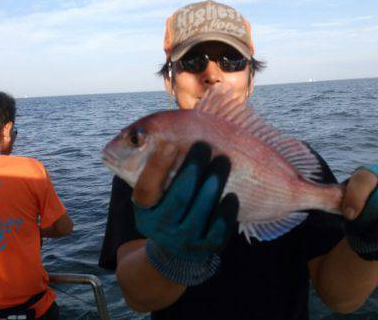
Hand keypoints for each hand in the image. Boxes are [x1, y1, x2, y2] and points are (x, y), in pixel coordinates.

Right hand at [132, 142, 238, 284]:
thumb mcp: (156, 192)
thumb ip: (159, 167)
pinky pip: (219, 230)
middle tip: (204, 146)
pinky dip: (227, 211)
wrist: (176, 251)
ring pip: (200, 211)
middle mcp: (161, 228)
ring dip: (214, 182)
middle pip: (178, 197)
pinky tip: (232, 194)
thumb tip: (168, 126)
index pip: (146, 188)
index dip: (157, 166)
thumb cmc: (168, 207)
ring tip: (223, 160)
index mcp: (144, 211)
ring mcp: (184, 241)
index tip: (170, 143)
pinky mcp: (207, 248)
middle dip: (193, 168)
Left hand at [342, 165, 377, 260]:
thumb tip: (349, 213)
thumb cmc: (356, 209)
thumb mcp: (342, 201)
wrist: (375, 222)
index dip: (355, 198)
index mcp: (373, 173)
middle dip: (366, 220)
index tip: (348, 216)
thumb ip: (336, 200)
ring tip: (370, 237)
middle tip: (358, 230)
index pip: (365, 179)